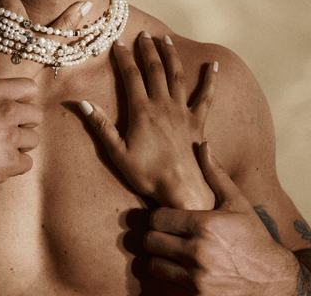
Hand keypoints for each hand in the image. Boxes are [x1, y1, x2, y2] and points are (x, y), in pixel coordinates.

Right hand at [0, 49, 40, 198]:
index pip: (29, 88)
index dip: (22, 98)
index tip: (12, 106)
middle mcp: (6, 111)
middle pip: (35, 114)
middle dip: (23, 122)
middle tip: (4, 130)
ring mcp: (10, 138)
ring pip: (32, 140)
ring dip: (19, 145)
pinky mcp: (10, 163)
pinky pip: (26, 163)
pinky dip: (14, 165)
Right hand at [80, 32, 216, 209]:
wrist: (182, 189)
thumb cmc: (147, 174)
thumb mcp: (116, 152)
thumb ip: (100, 125)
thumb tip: (81, 103)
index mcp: (142, 111)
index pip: (131, 76)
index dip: (124, 58)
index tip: (118, 43)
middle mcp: (163, 106)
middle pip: (155, 70)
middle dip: (147, 50)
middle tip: (143, 35)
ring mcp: (182, 112)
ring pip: (177, 76)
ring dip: (171, 56)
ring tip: (166, 40)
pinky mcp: (197, 122)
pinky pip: (206, 96)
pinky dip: (210, 79)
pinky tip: (213, 65)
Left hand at [144, 142, 298, 294]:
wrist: (276, 282)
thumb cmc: (254, 240)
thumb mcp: (237, 206)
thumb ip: (215, 175)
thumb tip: (203, 145)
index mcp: (204, 225)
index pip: (157, 218)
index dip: (160, 219)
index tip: (169, 222)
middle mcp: (198, 252)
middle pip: (150, 240)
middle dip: (157, 238)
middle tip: (168, 238)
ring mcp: (197, 278)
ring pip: (154, 264)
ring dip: (161, 260)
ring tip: (175, 256)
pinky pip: (164, 285)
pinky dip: (169, 280)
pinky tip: (182, 273)